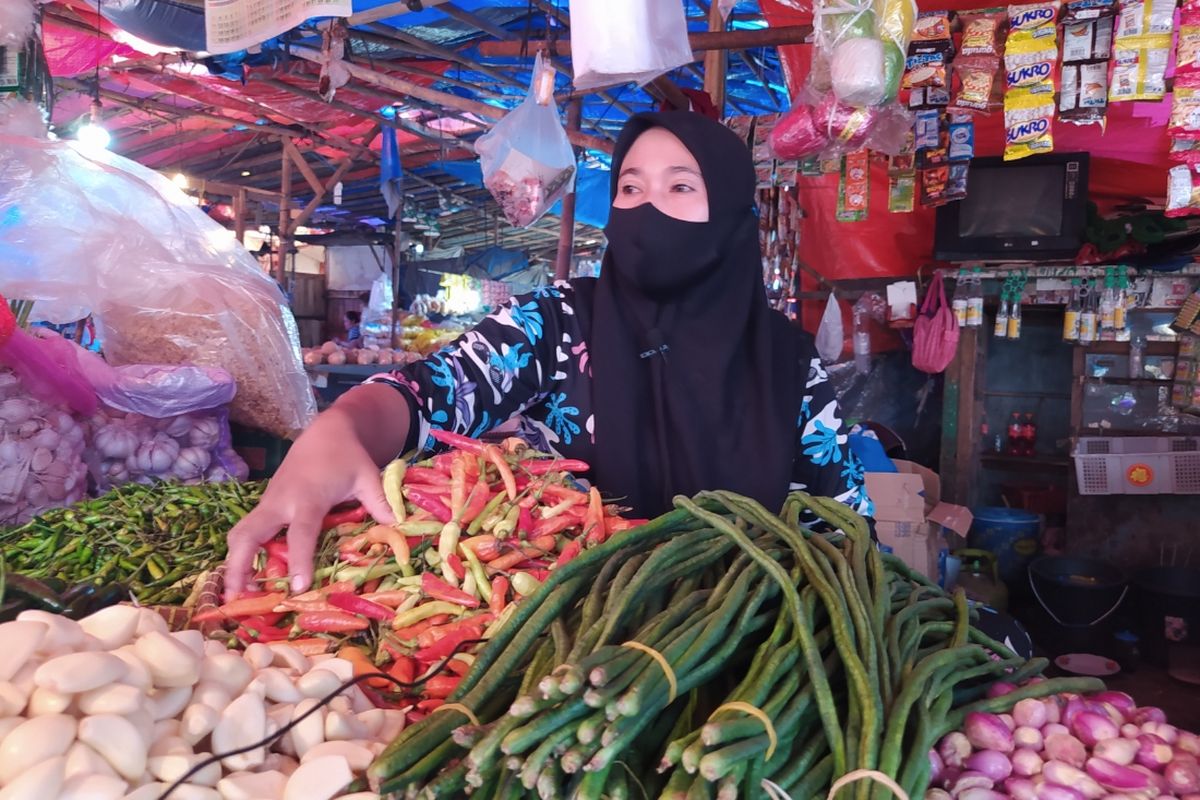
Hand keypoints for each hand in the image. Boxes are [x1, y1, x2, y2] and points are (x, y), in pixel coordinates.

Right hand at [223, 412, 394, 598]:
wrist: (325, 433)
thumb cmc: (348, 457)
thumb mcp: (368, 476)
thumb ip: (380, 502)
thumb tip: (397, 526)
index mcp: (307, 498)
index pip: (301, 533)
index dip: (299, 560)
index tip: (298, 587)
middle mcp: (280, 503)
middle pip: (248, 535)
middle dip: (238, 565)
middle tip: (235, 598)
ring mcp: (268, 504)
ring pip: (240, 533)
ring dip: (233, 563)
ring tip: (234, 596)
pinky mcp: (265, 507)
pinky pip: (246, 532)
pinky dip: (241, 554)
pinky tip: (244, 578)